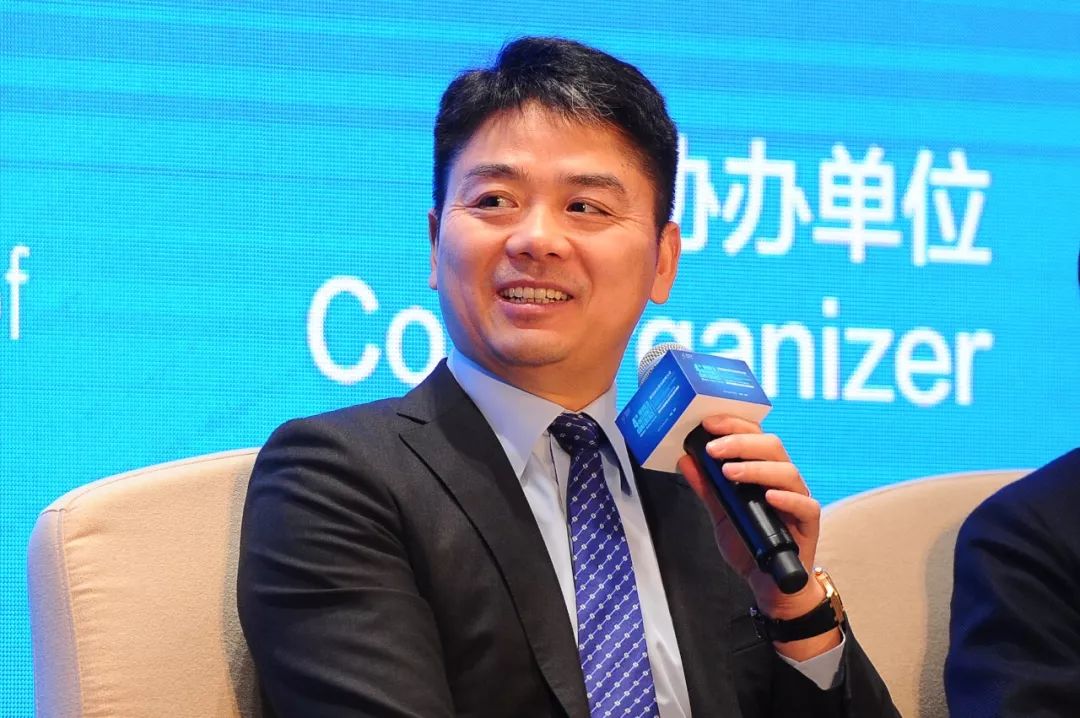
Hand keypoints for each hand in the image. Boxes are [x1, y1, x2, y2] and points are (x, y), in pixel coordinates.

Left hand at [676, 414, 840, 657]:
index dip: (733, 425)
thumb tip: (685, 459)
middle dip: (741, 443)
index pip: (753, 437)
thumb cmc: (750, 543)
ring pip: (787, 471)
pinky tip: (768, 496)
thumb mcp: (721, 513)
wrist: (769, 583)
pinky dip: (787, 498)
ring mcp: (798, 500)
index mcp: (764, 471)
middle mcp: (783, 480)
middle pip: (772, 447)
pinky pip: (804, 505)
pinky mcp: (808, 523)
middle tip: (714, 449)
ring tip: (730, 473)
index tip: (708, 423)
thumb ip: (707, 488)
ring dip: (757, 468)